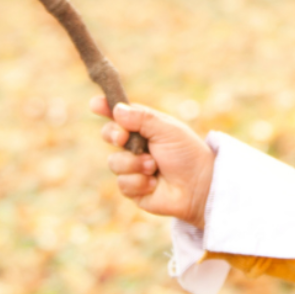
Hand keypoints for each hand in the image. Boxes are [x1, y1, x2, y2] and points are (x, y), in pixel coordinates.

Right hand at [90, 97, 213, 229]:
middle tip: (123, 137)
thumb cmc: (187, 153)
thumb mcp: (167, 130)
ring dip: (133, 164)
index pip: (121, 115)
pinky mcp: (134, 189)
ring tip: (153, 166)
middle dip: (113, 135)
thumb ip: (142, 118)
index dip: (106, 108)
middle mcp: (136, 146)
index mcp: (145, 127)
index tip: (95, 104)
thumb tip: (117, 110)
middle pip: (109, 135)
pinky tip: (154, 183)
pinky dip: (139, 182)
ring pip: (114, 163)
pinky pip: (123, 184)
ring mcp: (133, 168)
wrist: (199, 186)